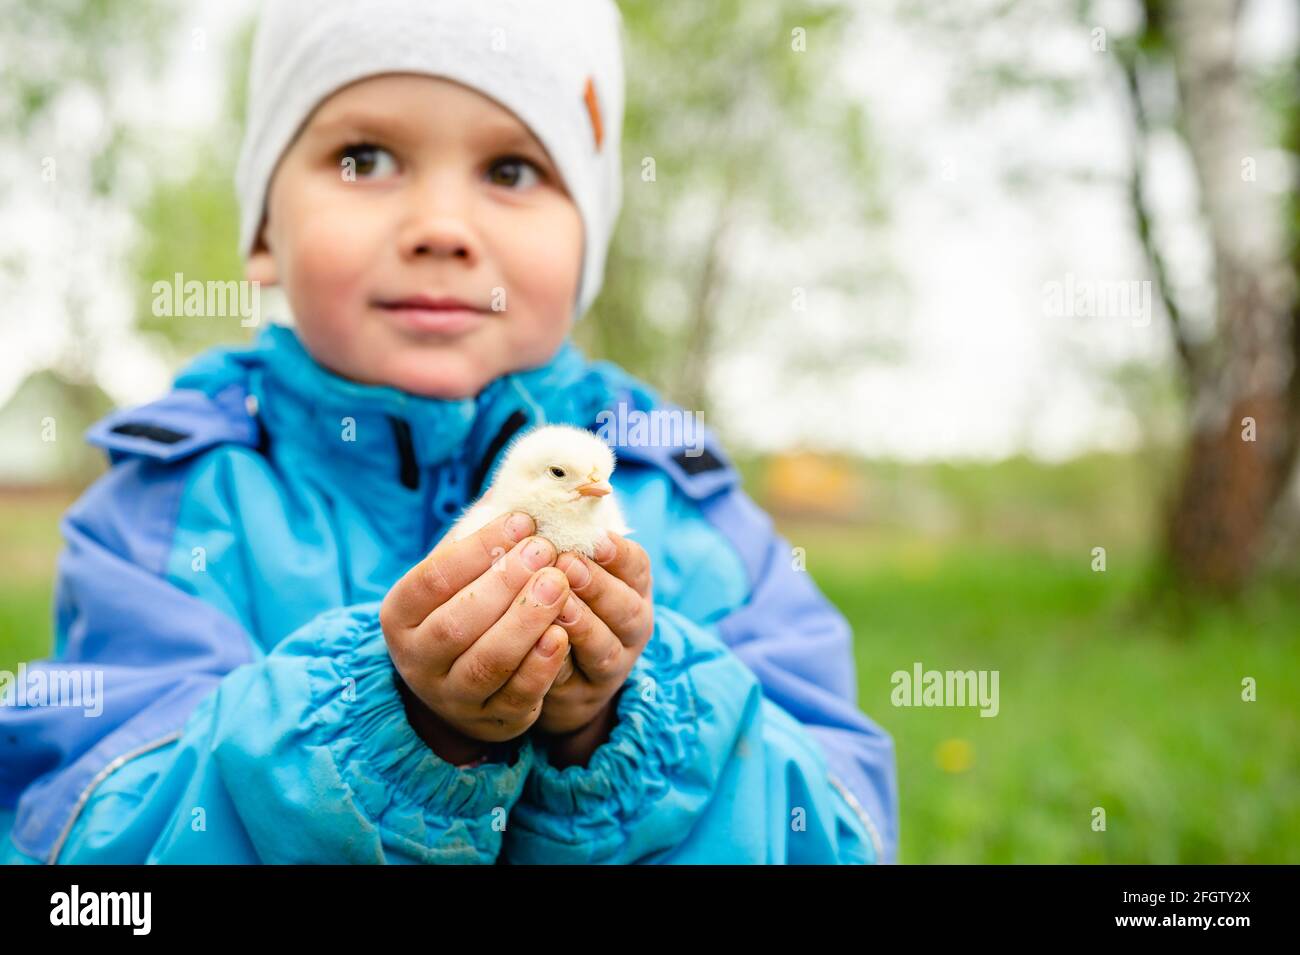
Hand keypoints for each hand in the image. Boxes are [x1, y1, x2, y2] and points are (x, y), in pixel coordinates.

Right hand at [380, 512, 574, 759]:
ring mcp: (451, 697)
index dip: (478, 548)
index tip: (523, 521)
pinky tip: (562, 634)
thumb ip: (482, 531)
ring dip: (525, 622)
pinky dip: (540, 667)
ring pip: (487, 663)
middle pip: (458, 623)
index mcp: (400, 614)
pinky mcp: (491, 722)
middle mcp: (417, 660)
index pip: (432, 578)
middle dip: (505, 584)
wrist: (462, 680)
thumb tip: (521, 481)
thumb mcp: (463, 569)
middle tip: (546, 551)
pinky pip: (516, 697)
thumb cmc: (467, 604)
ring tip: (559, 585)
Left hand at [538, 531, 653, 757]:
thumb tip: (528, 480)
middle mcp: (631, 624)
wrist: (547, 667)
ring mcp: (613, 663)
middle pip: (627, 606)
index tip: (596, 537)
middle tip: (567, 564)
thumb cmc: (550, 595)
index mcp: (629, 584)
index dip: (618, 552)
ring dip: (583, 624)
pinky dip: (560, 663)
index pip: (636, 565)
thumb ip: (550, 527)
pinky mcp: (585, 694)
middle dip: (599, 585)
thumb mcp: (560, 560)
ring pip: (606, 646)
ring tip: (557, 605)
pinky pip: (576, 681)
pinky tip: (541, 645)